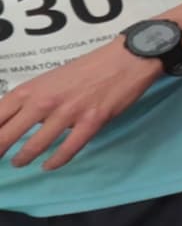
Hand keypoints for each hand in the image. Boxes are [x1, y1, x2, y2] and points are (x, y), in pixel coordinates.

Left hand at [0, 43, 160, 176]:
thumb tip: (14, 120)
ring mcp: (68, 113)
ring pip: (35, 145)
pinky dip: (55, 161)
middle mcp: (44, 102)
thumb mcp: (50, 80)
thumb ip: (31, 99)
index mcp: (31, 89)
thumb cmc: (86, 69)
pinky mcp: (91, 122)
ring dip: (23, 158)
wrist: (125, 59)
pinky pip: (68, 149)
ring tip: (18, 162)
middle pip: (7, 134)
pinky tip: (48, 166)